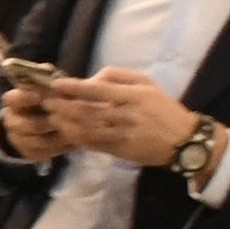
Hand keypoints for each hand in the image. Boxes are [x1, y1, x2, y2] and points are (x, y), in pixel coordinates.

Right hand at [0, 69, 110, 162]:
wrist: (45, 124)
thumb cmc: (50, 100)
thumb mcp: (49, 86)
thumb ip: (48, 77)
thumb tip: (47, 68)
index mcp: (15, 102)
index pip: (11, 99)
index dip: (23, 97)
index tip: (38, 96)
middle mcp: (13, 120)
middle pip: (20, 124)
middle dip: (41, 123)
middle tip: (60, 120)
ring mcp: (19, 138)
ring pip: (34, 141)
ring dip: (54, 137)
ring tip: (73, 132)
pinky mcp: (29, 153)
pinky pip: (43, 153)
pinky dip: (59, 149)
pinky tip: (73, 142)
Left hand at [17, 67, 196, 166]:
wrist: (184, 140)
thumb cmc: (162, 107)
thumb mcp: (146, 84)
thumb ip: (117, 77)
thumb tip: (89, 80)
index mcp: (134, 95)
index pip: (97, 90)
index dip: (73, 88)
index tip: (55, 85)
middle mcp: (128, 115)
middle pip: (86, 111)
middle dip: (62, 106)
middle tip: (45, 102)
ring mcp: (124, 134)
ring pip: (86, 129)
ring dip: (65, 123)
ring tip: (51, 117)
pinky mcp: (121, 151)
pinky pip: (93, 144)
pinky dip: (77, 138)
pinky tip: (66, 132)